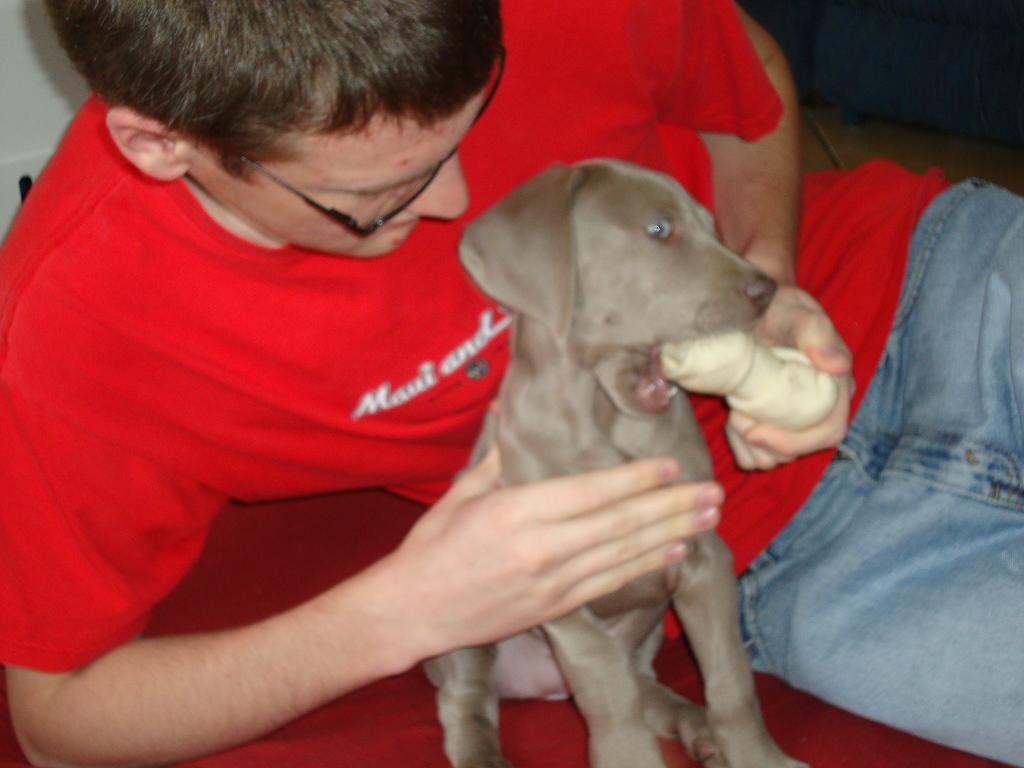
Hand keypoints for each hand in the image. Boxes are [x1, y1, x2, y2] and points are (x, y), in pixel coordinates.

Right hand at [378, 446, 723, 658]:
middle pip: (621, 524)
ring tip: (709, 518)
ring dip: (672, 534)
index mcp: (516, 512)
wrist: (413, 611)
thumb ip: (497, 453)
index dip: (637, 479)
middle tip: (713, 493)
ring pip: (625, 555)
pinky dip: (647, 567)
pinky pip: (611, 584)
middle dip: (672, 507)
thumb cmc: (432, 546)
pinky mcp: (556, 608)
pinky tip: (676, 551)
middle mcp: (541, 548)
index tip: (672, 466)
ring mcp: (552, 583)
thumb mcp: (461, 492)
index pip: (591, 492)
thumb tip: (507, 405)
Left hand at [726, 286, 852, 469]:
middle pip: (802, 449)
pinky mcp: (771, 422)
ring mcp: (793, 417)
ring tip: (733, 419)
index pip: (829, 429)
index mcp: (834, 385)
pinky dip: (743, 447)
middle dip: (769, 447)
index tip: (756, 432)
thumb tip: (836, 365)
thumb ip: (815, 331)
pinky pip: (760, 453)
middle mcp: (818, 406)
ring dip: (753, 447)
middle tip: (736, 424)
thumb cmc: (777, 307)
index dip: (795, 441)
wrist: (750, 311)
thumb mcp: (794, 309)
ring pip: (779, 455)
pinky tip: (731, 425)